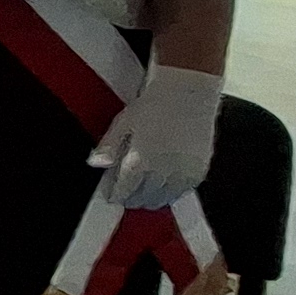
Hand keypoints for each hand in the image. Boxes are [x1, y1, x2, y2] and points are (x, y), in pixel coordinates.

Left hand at [91, 62, 219, 206]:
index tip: (111, 195)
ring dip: (151, 199)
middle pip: (143, 199)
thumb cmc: (155, 105)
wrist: (189, 95)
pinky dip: (172, 192)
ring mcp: (183, 173)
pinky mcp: (199, 171)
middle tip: (126, 193)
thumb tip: (96, 164)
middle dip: (132, 198)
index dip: (115, 195)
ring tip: (143, 192)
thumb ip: (108, 147)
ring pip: (163, 199)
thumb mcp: (123, 123)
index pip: (123, 191)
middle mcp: (162, 173)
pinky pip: (183, 192)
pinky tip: (165, 185)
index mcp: (139, 162)